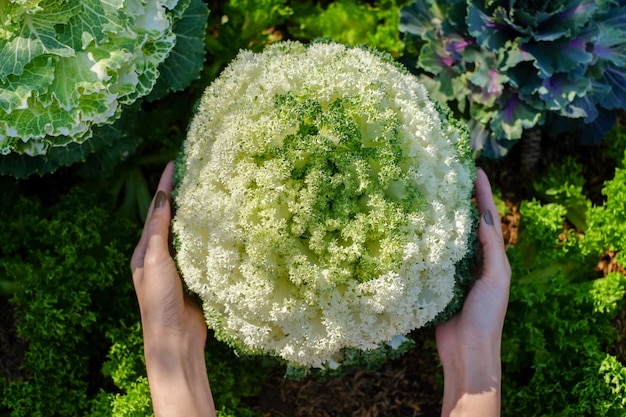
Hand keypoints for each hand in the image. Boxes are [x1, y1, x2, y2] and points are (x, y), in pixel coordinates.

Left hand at [131, 161, 215, 416]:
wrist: (175, 338)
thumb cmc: (160, 299)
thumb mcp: (155, 261)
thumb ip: (158, 231)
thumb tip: (161, 197)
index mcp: (145, 250)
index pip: (156, 210)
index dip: (164, 186)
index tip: (173, 163)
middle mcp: (160, 256)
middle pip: (171, 219)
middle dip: (180, 196)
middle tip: (194, 173)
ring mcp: (179, 266)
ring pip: (187, 233)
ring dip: (195, 214)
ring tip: (207, 192)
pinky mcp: (195, 276)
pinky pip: (200, 249)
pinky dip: (207, 234)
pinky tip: (218, 226)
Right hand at [436, 168, 510, 416]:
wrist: (468, 351)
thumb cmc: (487, 316)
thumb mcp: (495, 279)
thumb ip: (491, 249)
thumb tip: (484, 216)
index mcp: (492, 258)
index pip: (487, 218)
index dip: (482, 194)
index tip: (475, 170)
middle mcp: (473, 261)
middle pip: (466, 224)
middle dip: (461, 200)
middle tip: (448, 176)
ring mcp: (454, 272)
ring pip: (447, 238)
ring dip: (441, 218)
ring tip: (430, 195)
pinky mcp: (437, 283)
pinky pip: (432, 257)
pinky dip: (426, 241)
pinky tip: (415, 230)